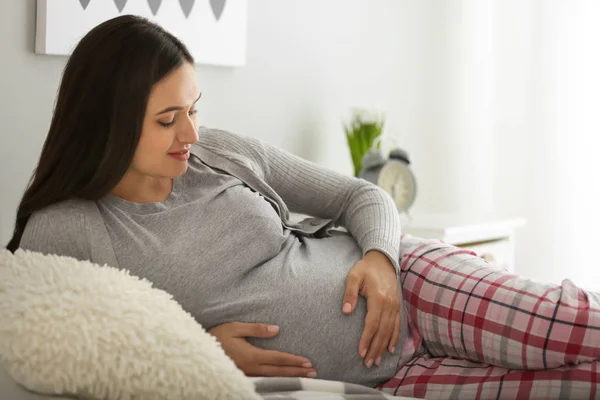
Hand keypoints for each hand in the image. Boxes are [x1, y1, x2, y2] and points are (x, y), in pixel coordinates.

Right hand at [208, 322, 316, 377]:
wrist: (198, 353)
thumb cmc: (217, 337)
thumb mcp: (235, 328)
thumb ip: (257, 329)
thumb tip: (277, 329)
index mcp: (251, 355)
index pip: (278, 358)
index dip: (294, 361)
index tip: (307, 362)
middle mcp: (252, 368)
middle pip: (279, 371)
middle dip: (297, 372)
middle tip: (313, 373)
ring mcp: (248, 375)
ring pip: (273, 378)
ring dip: (290, 377)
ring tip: (304, 377)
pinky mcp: (244, 376)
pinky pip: (265, 380)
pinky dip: (278, 380)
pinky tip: (284, 379)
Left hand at [342, 250, 400, 367]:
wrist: (383, 260)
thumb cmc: (365, 268)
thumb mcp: (354, 276)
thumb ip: (349, 293)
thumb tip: (346, 311)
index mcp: (378, 298)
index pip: (372, 323)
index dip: (367, 339)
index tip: (361, 352)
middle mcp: (390, 304)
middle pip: (382, 331)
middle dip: (375, 348)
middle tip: (368, 363)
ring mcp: (395, 305)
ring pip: (390, 330)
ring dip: (383, 346)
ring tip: (376, 360)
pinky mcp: (398, 306)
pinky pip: (397, 325)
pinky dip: (394, 338)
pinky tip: (390, 349)